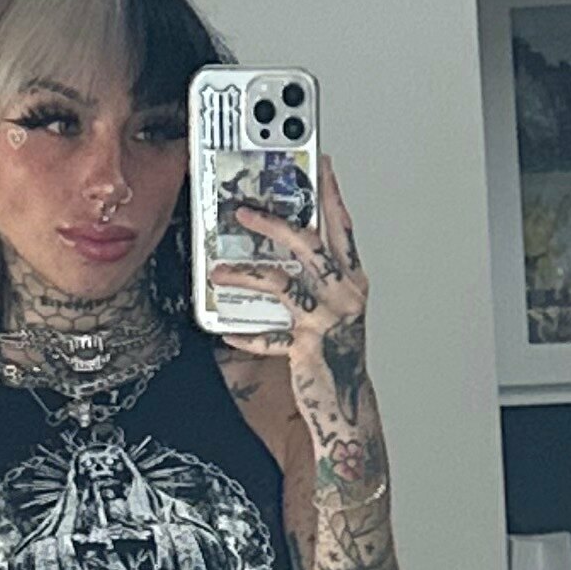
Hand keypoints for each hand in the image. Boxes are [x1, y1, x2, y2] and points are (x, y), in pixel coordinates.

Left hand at [215, 155, 371, 445]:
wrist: (346, 406)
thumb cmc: (333, 357)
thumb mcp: (328, 310)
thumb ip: (309, 281)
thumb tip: (273, 256)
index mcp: (352, 280)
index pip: (342, 226)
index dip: (330, 193)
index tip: (318, 163)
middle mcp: (345, 294)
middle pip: (309, 243)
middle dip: (274, 222)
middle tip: (243, 212)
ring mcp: (327, 318)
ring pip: (282, 281)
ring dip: (245, 272)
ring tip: (218, 270)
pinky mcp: (307, 346)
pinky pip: (268, 334)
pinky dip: (245, 332)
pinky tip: (226, 329)